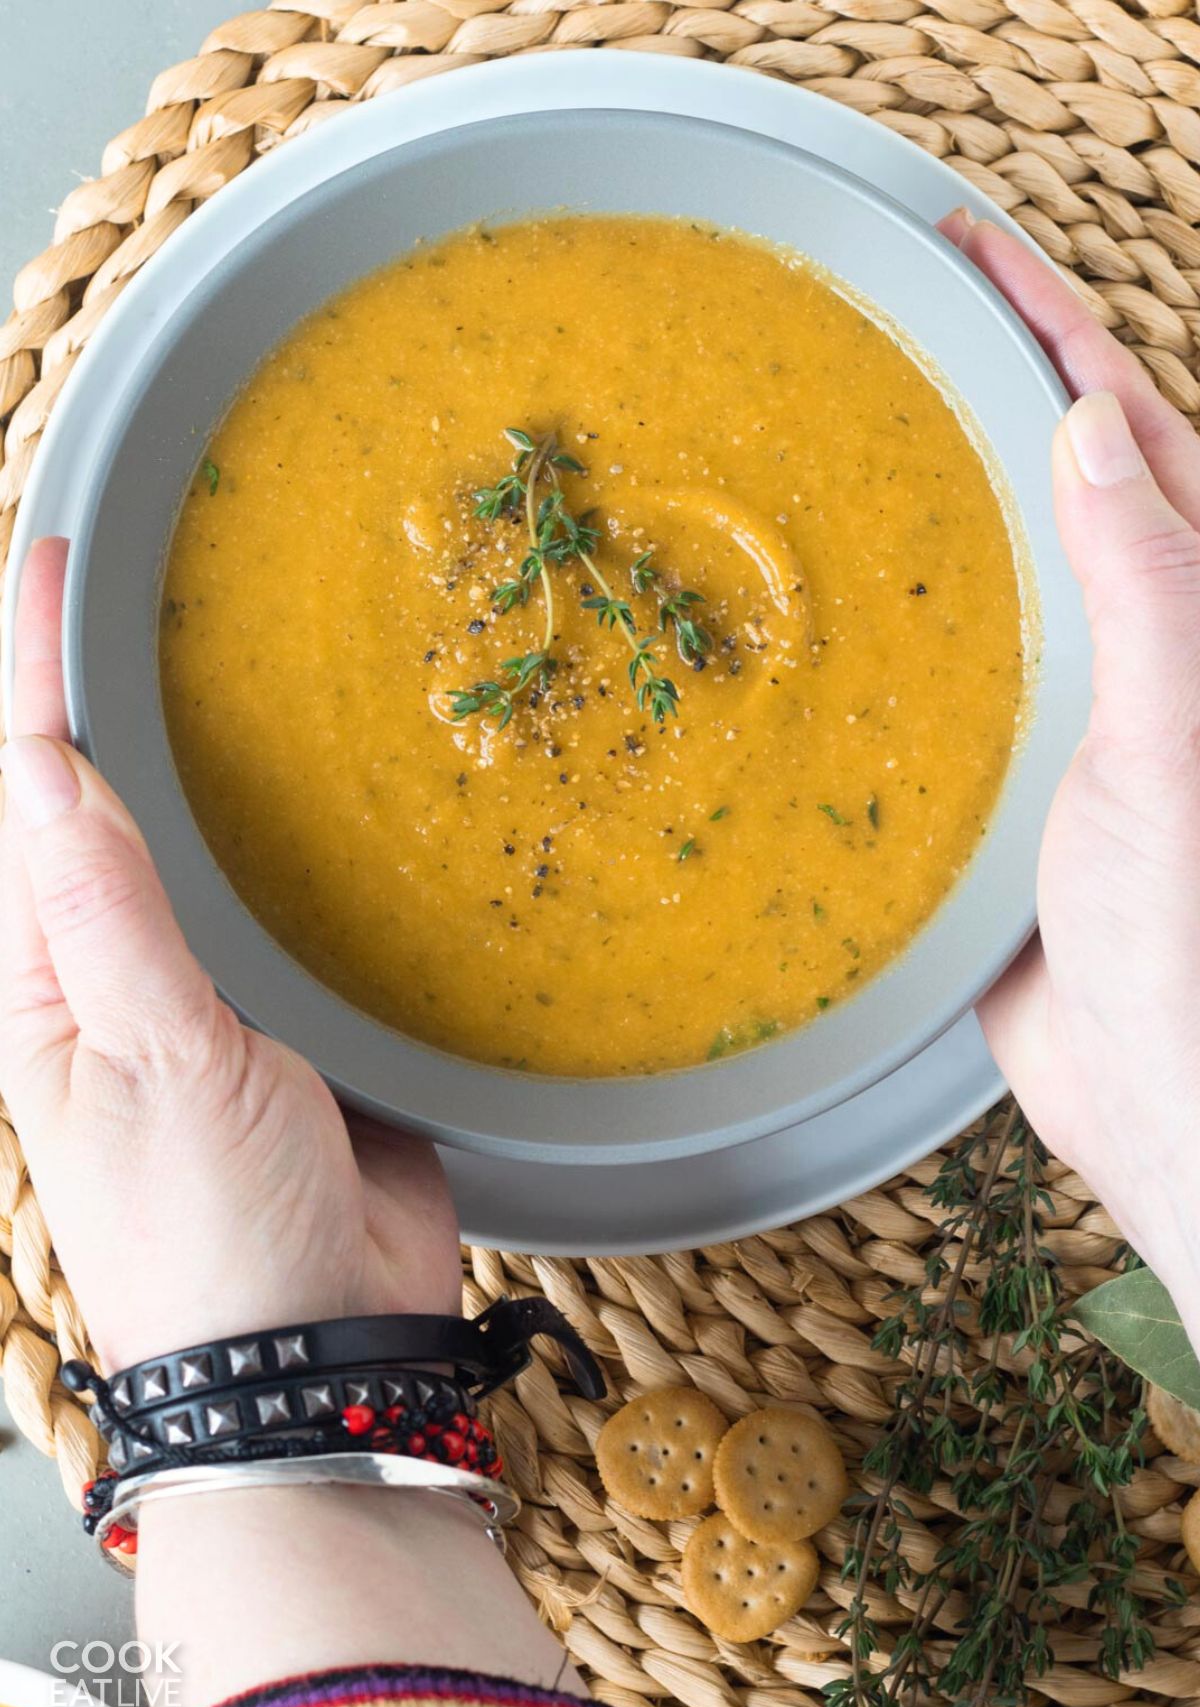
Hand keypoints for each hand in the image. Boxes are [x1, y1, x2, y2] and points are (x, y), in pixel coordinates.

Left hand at [0, 538, 460, 1372]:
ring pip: (184, 847)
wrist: (318, 1356)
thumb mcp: (153, 1064)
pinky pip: (278, 906)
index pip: (25, 796)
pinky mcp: (289, 1020)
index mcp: (41, 982)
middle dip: (90, 692)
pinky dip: (280, 840)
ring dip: (183, 754)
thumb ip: (108, 914)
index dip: (36, 673)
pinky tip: (307, 791)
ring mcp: (200, 995)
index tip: (58, 562)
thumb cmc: (209, 1232)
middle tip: (117, 575)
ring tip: (201, 647)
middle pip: (88, 805)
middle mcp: (109, 974)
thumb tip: (47, 766)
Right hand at [943, 213, 1199, 1336]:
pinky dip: (875, 638)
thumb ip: (1146, 583)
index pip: (1128, 426)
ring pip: (982, 580)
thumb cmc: (1191, 927)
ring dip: (921, 506)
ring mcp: (1056, 718)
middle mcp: (1130, 648)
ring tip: (833, 430)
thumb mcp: (1176, 735)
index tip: (972, 248)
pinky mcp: (990, 790)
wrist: (1156, 1098)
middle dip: (983, 388)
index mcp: (1189, 612)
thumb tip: (1087, 424)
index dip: (1055, 326)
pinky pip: (927, 687)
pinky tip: (810, 610)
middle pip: (1052, 482)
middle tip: (887, 316)